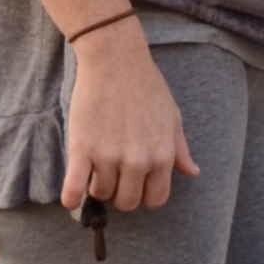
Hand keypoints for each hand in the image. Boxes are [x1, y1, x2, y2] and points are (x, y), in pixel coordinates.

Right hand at [60, 28, 198, 213]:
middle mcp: (138, 161)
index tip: (135, 185)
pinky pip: (74, 187)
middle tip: (113, 178)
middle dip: (120, 194)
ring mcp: (109, 157)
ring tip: (96, 170)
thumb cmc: (147, 87)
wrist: (115, 62)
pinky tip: (70, 199)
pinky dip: (71, 197)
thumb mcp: (173, 118)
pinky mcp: (82, 149)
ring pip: (102, 194)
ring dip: (98, 187)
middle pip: (128, 201)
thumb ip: (180, 150)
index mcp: (162, 156)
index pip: (156, 199)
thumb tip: (192, 172)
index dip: (144, 195)